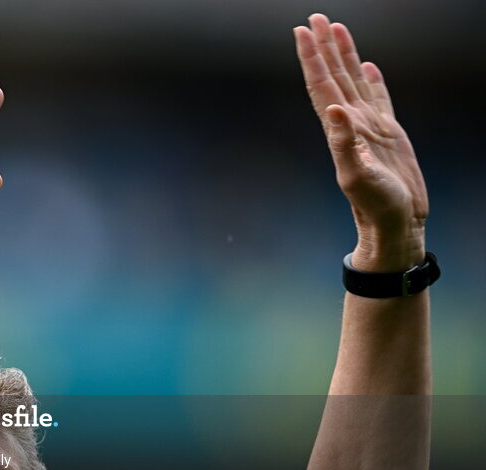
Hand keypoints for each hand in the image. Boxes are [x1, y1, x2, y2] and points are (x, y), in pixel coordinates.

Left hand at [295, 14, 428, 271]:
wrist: (394, 222)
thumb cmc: (375, 205)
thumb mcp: (357, 175)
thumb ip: (343, 143)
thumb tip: (333, 109)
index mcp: (340, 129)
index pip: (321, 85)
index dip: (311, 59)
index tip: (302, 32)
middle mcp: (351, 123)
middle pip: (333, 76)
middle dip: (324, 47)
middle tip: (315, 18)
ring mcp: (369, 127)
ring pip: (354, 81)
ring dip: (344, 55)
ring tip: (337, 29)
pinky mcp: (388, 134)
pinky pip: (379, 98)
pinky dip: (373, 80)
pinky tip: (369, 66)